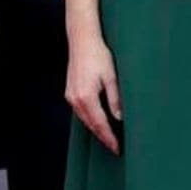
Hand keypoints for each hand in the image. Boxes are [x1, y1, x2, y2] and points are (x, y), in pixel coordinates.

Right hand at [65, 31, 121, 154]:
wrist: (82, 41)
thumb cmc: (99, 56)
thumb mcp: (112, 77)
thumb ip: (115, 98)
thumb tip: (120, 117)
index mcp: (87, 97)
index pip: (100, 124)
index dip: (109, 138)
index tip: (117, 148)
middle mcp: (75, 100)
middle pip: (90, 125)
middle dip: (103, 137)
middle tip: (115, 148)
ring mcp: (70, 96)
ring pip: (85, 119)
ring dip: (96, 129)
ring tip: (109, 138)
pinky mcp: (70, 92)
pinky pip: (81, 111)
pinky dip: (90, 119)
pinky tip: (98, 121)